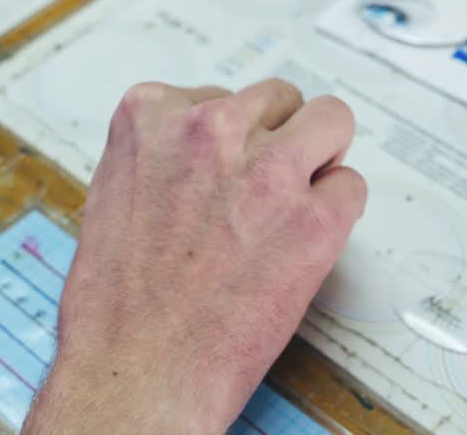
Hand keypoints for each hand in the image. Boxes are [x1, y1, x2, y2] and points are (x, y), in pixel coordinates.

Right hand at [25, 80, 366, 433]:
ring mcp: (267, 169)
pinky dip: (336, 213)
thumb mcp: (115, 194)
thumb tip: (205, 149)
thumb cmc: (117, 304)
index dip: (231, 139)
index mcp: (152, 117)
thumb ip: (165, 155)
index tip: (227, 170)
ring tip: (295, 204)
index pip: (221, 94)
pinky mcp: (314, 218)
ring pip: (331, 120)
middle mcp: (211, 128)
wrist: (136, 373)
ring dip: (318, 158)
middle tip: (266, 188)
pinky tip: (304, 244)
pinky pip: (351, 187)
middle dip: (277, 139)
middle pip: (280, 99)